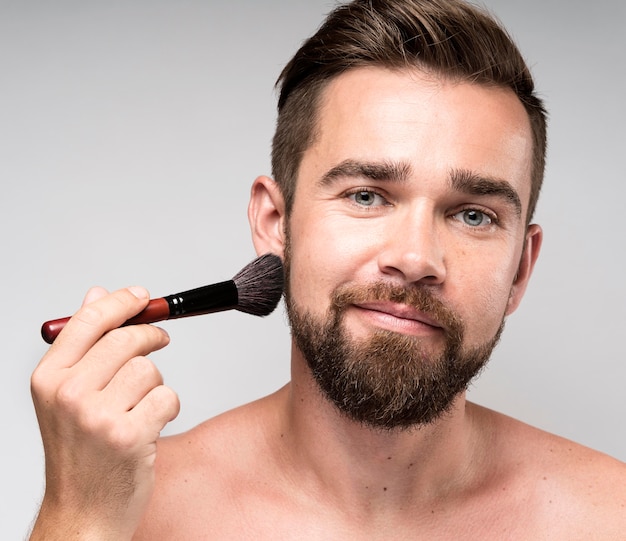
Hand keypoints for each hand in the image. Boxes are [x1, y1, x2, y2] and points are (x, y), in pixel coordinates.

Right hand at [30, 286, 179, 540]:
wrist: (82, 513)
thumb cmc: (80, 453)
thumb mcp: (67, 396)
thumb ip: (83, 343)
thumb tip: (96, 294)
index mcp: (49, 379)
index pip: (89, 321)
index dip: (121, 302)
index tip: (143, 296)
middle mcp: (68, 394)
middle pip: (126, 339)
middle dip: (151, 337)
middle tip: (160, 341)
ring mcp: (97, 416)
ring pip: (150, 369)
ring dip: (155, 385)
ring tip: (140, 407)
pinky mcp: (129, 435)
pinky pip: (167, 397)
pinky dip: (168, 408)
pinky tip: (151, 426)